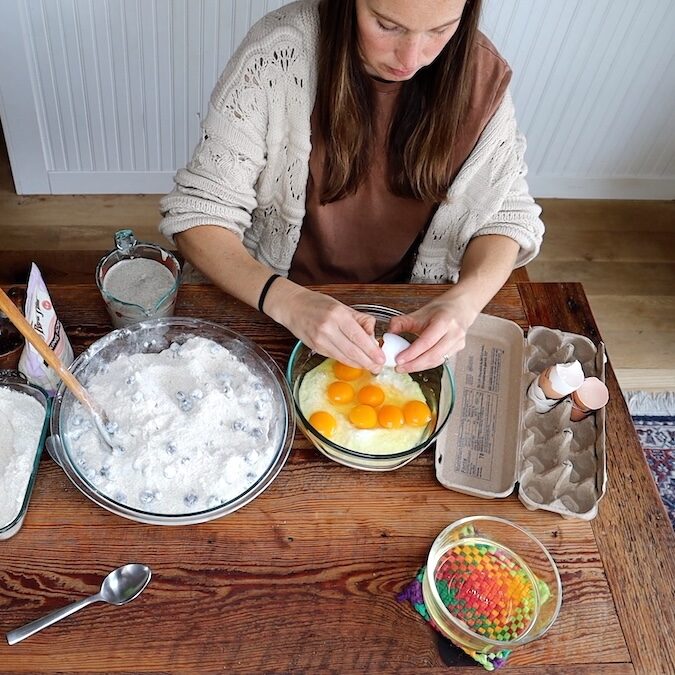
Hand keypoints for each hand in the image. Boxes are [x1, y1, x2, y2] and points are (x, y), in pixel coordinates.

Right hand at [271, 286, 385, 371]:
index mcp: (338, 314)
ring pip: (344, 357)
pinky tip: (356, 362)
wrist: (292, 306)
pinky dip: (347, 361)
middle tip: (379, 367)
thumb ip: (360, 321)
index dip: (371, 350)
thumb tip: (373, 338)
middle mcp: (328, 328)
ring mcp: (320, 339)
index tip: (381, 358)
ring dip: (358, 364)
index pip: (358, 336)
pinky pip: (335, 357)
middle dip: (368, 361)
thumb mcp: (343, 306)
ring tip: (371, 367)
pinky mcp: (315, 347)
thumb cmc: (318, 304)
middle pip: (352, 350)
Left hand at [387, 291, 480, 372]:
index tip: (398, 359)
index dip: (412, 352)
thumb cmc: (441, 309)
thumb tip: (388, 334)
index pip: (427, 341)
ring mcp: (458, 343)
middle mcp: (454, 333)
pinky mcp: (457, 350)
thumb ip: (402, 322)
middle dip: (414, 364)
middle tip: (399, 367)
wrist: (461, 307)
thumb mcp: (420, 312)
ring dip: (419, 366)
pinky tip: (416, 364)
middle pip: (433, 355)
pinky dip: (426, 364)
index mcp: (445, 321)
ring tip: (404, 367)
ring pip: (437, 360)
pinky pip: (440, 360)